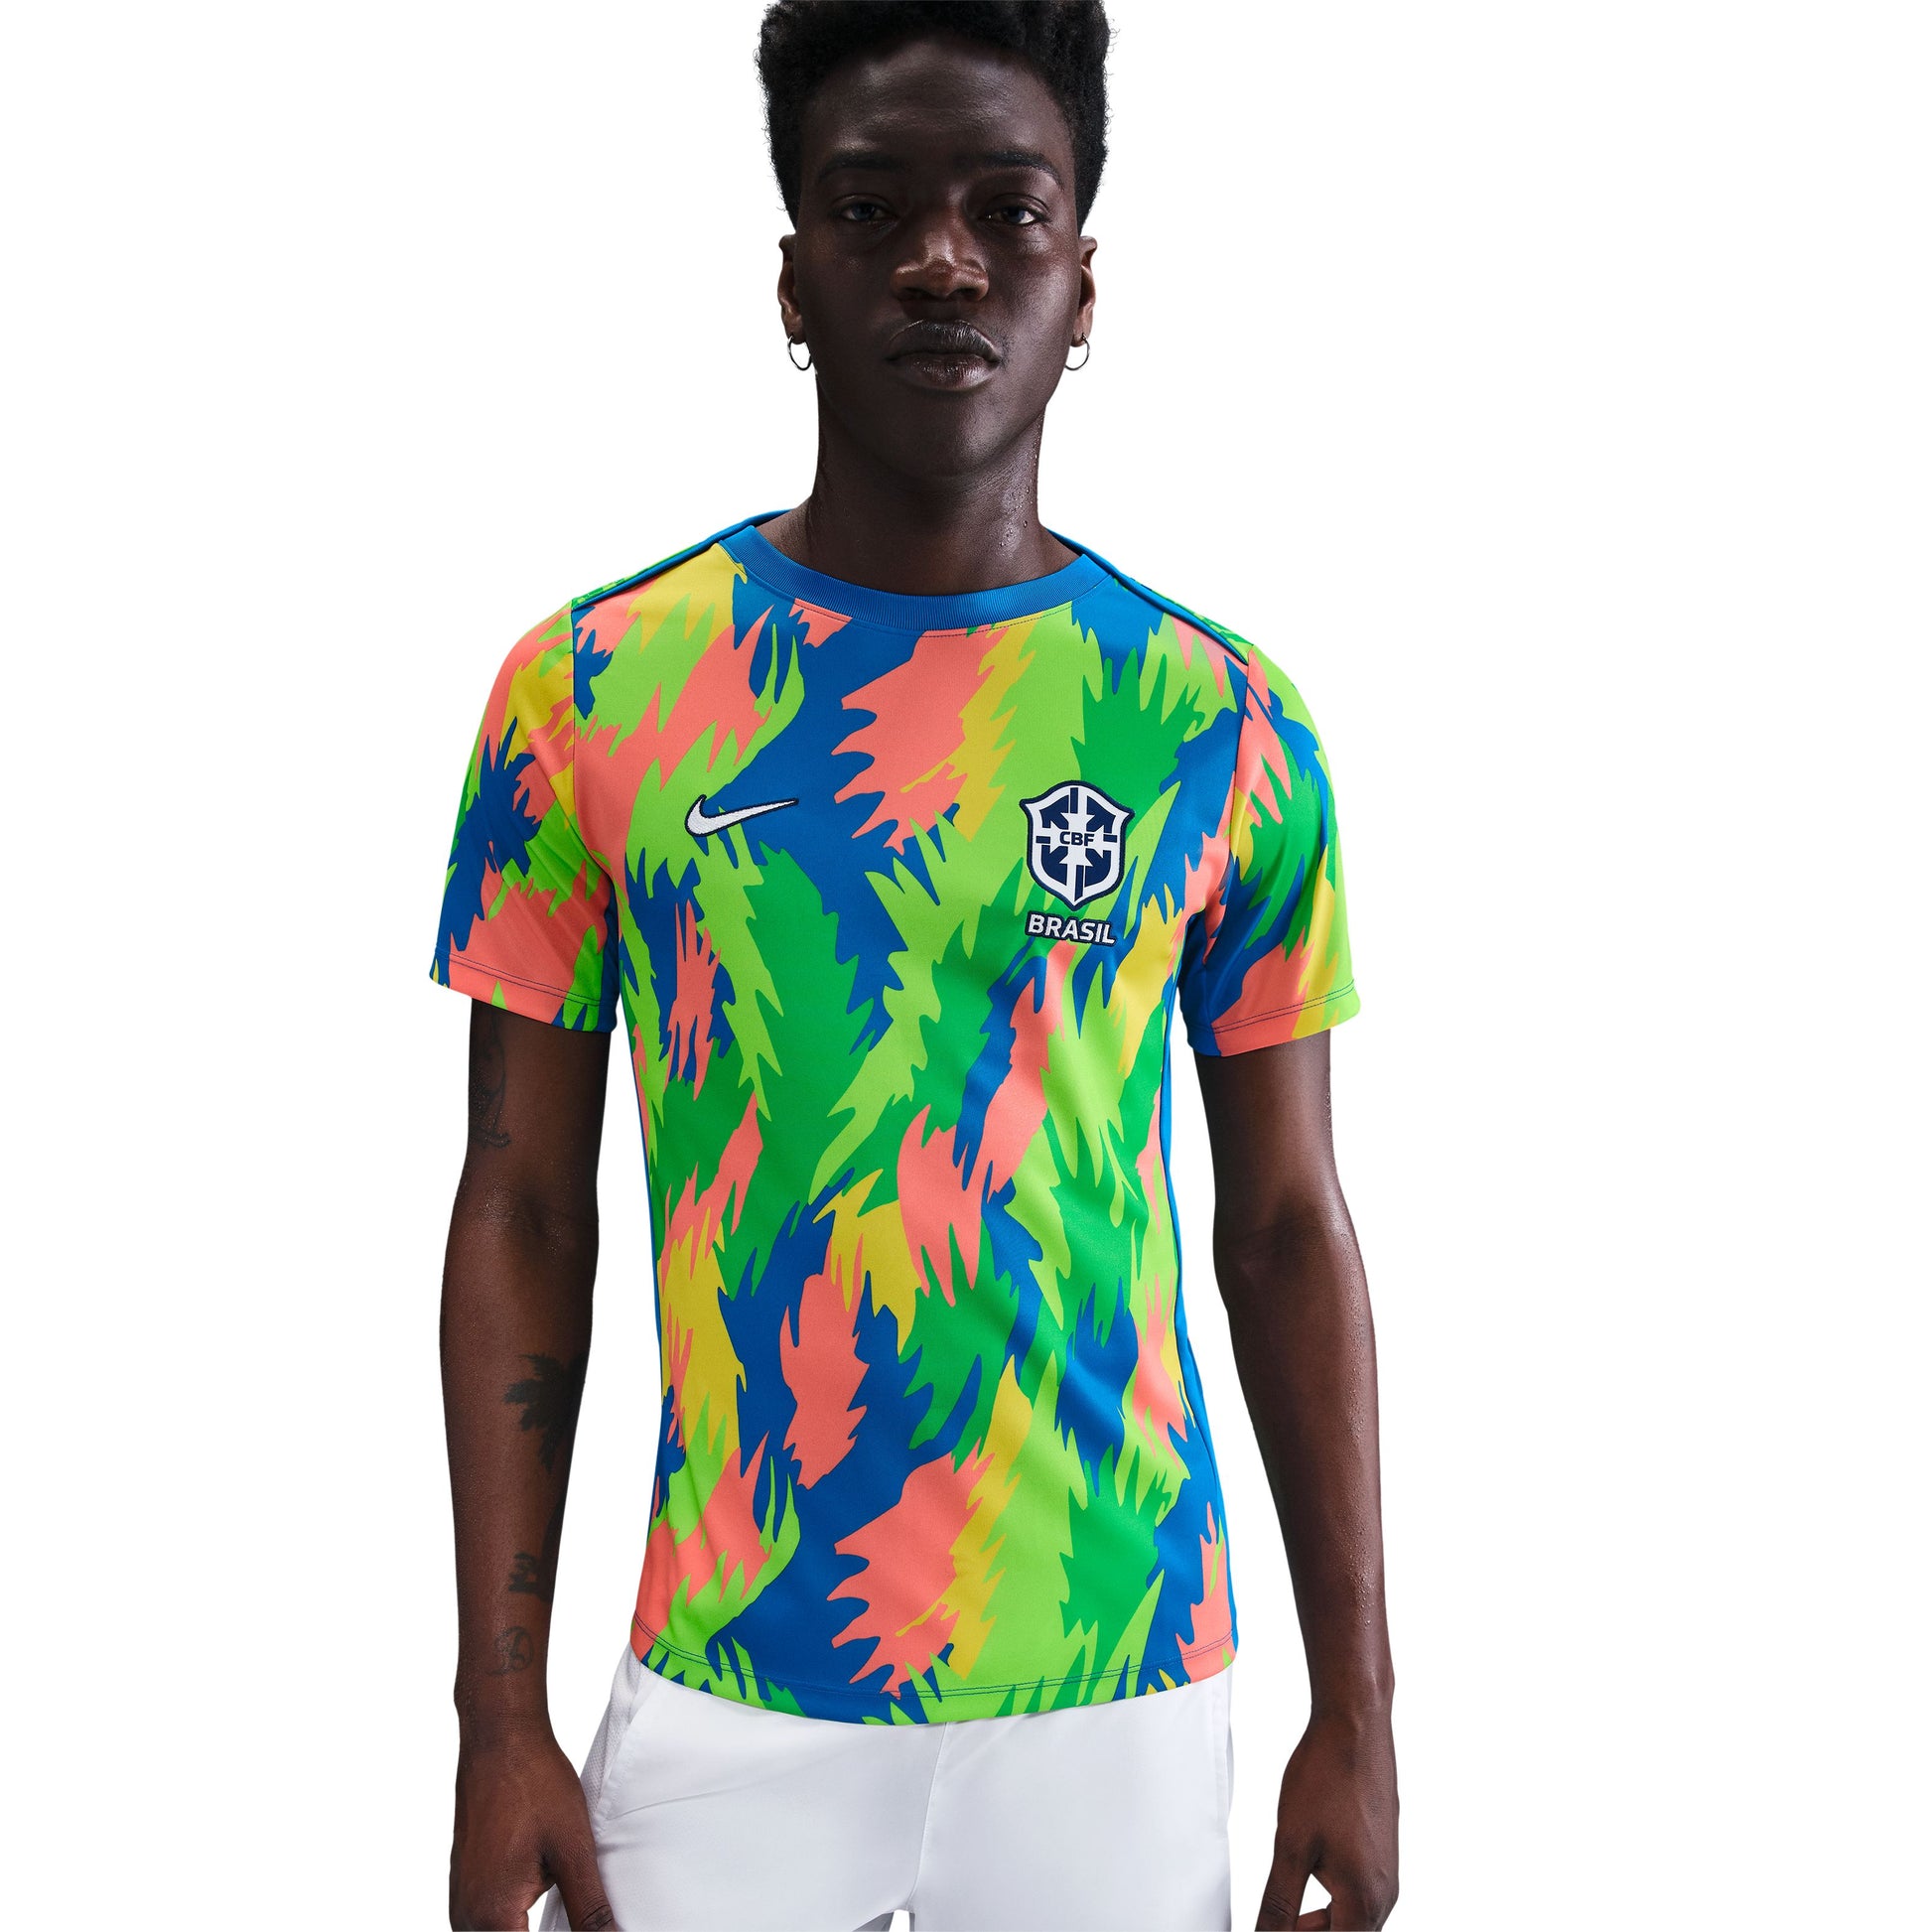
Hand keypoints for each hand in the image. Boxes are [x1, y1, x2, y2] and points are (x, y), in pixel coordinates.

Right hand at [449, 1721, 615, 1929]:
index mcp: (492, 1917)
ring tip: (570, 1908)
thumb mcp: (574, 1852)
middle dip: (553, 1930)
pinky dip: (518, 1922)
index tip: (590, 1925)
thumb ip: (589, 1911)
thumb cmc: (535, 1786)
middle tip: (584, 1912)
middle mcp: (467, 1919)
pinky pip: (490, 1924)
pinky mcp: (465, 1889)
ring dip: (531, 1928)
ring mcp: (462, 1904)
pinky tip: (545, 1903)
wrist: (501, 1742)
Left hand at [1256, 1708, 1397, 1928]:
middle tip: (1275, 1923)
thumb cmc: (1327, 1778)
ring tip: (1285, 1913)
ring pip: (1353, 1918)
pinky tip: (1308, 1880)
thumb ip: (1279, 1903)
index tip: (1274, 1927)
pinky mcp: (1383, 1852)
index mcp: (1365, 1901)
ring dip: (1320, 1923)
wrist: (1355, 1728)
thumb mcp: (1291, 1847)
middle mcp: (1384, 1894)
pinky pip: (1360, 1894)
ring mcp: (1387, 1872)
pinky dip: (1333, 1900)